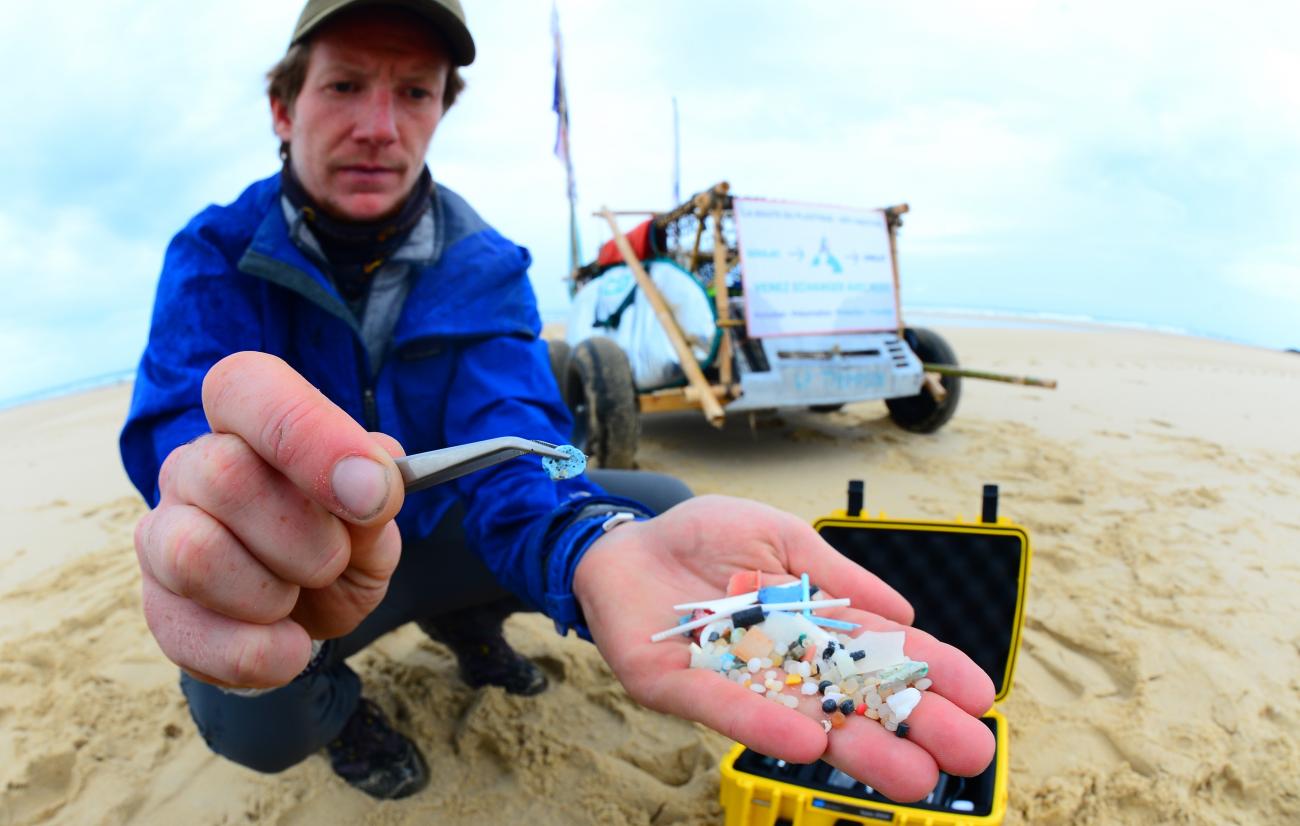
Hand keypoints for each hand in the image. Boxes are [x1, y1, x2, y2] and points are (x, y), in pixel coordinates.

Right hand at [133, 352, 405, 688]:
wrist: (317, 607)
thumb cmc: (343, 535)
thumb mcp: (377, 510)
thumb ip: (379, 486)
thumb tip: (368, 481)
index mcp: (249, 421)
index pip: (247, 388)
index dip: (309, 435)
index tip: (371, 493)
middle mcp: (193, 466)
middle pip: (224, 475)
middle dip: (306, 538)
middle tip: (334, 560)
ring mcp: (163, 535)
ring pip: (192, 552)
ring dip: (273, 593)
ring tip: (298, 596)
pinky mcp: (158, 606)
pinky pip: (190, 633)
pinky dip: (256, 652)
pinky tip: (287, 646)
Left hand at [573, 496, 995, 801]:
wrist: (623, 539)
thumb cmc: (702, 536)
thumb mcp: (779, 536)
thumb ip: (835, 576)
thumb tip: (902, 611)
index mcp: (810, 624)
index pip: (880, 652)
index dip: (930, 671)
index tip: (980, 694)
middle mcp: (781, 662)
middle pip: (854, 700)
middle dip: (911, 726)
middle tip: (967, 754)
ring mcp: (734, 679)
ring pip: (802, 720)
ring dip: (856, 747)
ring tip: (911, 777)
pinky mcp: (680, 687)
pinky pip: (725, 709)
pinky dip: (765, 726)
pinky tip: (809, 744)